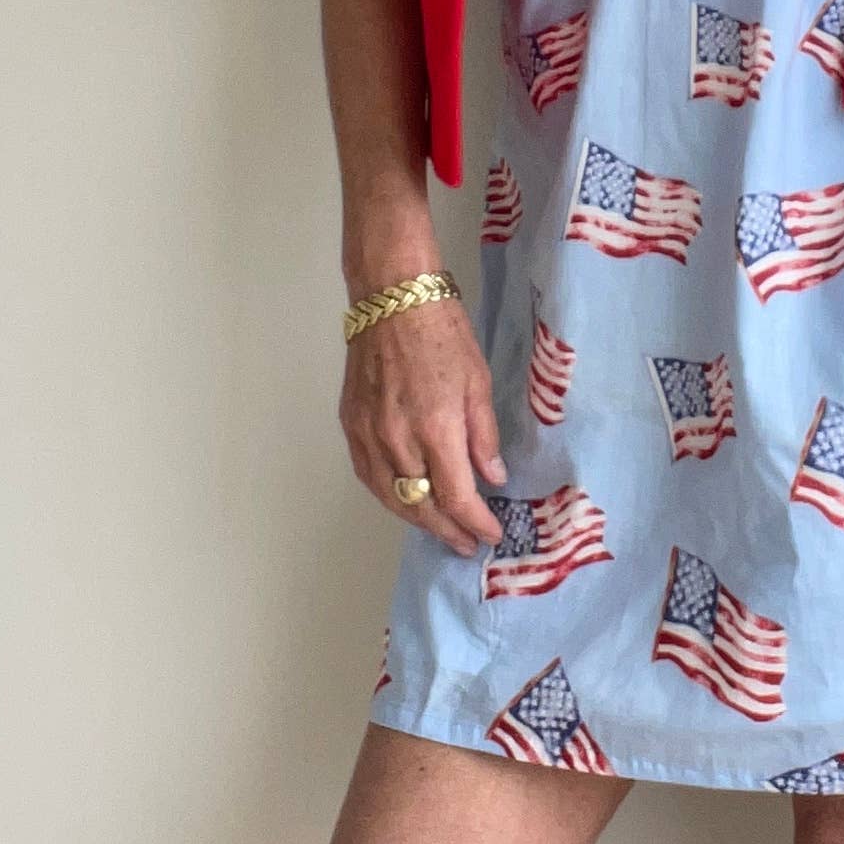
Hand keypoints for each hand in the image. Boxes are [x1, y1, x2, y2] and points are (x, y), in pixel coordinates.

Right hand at [338, 296, 506, 558]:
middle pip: (421, 506)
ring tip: (440, 529)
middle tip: (466, 543)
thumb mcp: (478, 381)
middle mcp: (398, 441)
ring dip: (418, 520)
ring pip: (391, 497)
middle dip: (447, 530)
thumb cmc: (444, 332)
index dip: (475, 522)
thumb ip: (484, 435)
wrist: (392, 299)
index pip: (457, 496)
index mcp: (436, 429)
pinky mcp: (351, 425)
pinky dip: (389, 496)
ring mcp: (369, 435)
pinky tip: (405, 500)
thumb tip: (492, 478)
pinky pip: (369, 476)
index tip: (490, 534)